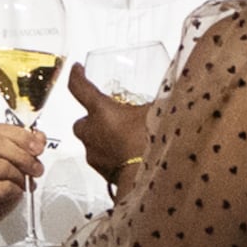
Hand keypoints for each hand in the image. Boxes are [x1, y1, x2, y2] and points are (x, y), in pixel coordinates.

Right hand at [0, 120, 46, 225]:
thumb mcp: (9, 163)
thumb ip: (22, 147)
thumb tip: (38, 137)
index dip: (22, 136)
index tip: (38, 145)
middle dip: (23, 155)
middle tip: (36, 167)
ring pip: (1, 166)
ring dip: (20, 176)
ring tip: (24, 184)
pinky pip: (2, 187)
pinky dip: (15, 190)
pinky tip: (14, 193)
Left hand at [69, 64, 150, 186]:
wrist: (145, 177)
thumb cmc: (149, 140)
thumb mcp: (156, 112)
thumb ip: (157, 103)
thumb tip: (169, 94)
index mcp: (101, 110)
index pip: (80, 88)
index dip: (77, 76)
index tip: (76, 69)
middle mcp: (91, 131)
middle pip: (82, 122)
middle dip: (93, 120)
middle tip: (112, 119)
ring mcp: (93, 154)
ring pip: (92, 142)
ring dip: (103, 139)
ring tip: (125, 139)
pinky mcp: (101, 172)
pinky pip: (102, 159)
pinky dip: (111, 156)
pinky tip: (129, 156)